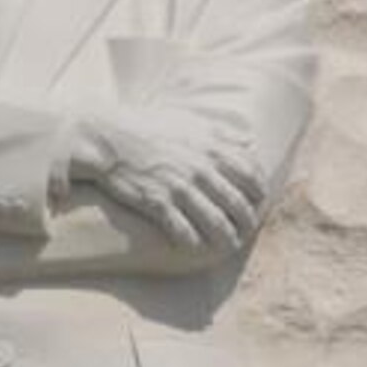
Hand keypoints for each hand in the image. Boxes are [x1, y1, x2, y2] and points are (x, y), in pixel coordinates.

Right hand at [67, 104, 267, 250]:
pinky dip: (194, 241)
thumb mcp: (190, 120)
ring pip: (215, 221)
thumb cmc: (149, 126)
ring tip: (230, 246)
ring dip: (226, 238)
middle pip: (237, 203)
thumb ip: (222, 132)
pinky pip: (184, 230)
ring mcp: (180, 187)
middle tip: (248, 231)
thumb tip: (249, 140)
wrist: (108, 137)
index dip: (258, 192)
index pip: (250, 174)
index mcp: (211, 148)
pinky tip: (196, 246)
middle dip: (247, 221)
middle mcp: (200, 169)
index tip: (258, 201)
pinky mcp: (158, 202)